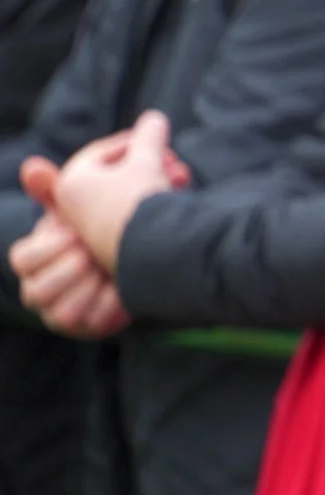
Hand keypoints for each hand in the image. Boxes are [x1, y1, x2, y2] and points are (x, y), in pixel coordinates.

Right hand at [9, 169, 128, 338]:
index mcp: (32, 259)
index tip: (74, 234)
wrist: (131, 256)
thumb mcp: (76, 207)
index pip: (22, 258)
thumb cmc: (93, 228)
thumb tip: (33, 166)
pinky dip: (110, 306)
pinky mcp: (88, 328)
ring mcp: (61, 313)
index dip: (48, 248)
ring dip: (90, 289)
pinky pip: (93, 325)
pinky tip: (123, 290)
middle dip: (72, 270)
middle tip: (94, 254)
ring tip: (109, 271)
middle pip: (39, 291)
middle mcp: (39, 290)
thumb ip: (56, 188)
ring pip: (63, 314)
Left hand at [52, 112, 185, 272]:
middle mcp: (73, 207)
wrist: (148, 251)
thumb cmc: (140, 200)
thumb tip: (154, 118)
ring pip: (125, 195)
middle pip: (116, 174)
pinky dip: (149, 204)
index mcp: (71, 181)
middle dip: (151, 164)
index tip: (159, 136)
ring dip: (154, 182)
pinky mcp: (109, 248)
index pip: (103, 151)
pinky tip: (173, 201)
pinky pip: (129, 216)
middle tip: (175, 163)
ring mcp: (90, 230)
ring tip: (180, 181)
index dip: (135, 139)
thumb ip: (149, 135)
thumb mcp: (147, 158)